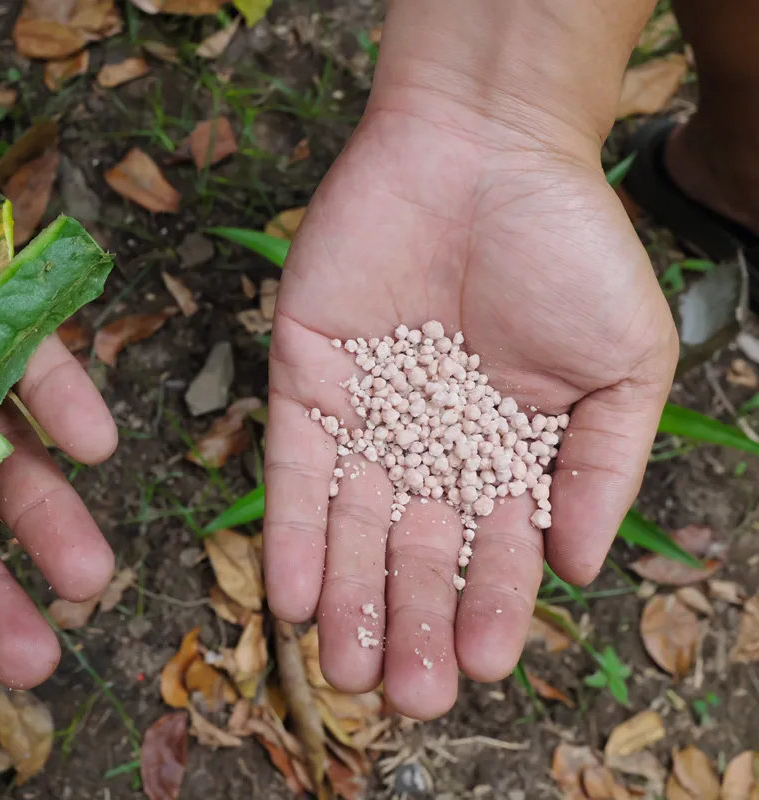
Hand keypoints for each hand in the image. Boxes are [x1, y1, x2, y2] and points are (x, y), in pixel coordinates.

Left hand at [264, 96, 676, 717]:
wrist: (483, 150)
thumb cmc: (568, 249)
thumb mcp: (623, 365)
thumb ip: (602, 468)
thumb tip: (577, 570)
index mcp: (503, 452)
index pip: (491, 551)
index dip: (486, 608)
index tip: (479, 665)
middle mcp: (427, 446)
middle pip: (413, 553)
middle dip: (409, 622)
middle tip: (402, 694)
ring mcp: (362, 417)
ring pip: (349, 528)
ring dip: (347, 599)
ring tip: (345, 669)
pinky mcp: (304, 382)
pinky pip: (294, 472)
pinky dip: (291, 532)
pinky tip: (293, 596)